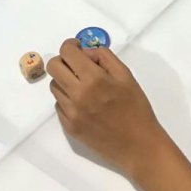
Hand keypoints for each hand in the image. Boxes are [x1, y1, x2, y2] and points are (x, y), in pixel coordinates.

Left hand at [48, 40, 166, 177]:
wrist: (138, 145)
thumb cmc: (136, 107)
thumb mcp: (126, 75)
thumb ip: (104, 57)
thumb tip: (85, 52)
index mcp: (93, 79)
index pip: (66, 52)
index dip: (71, 45)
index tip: (78, 48)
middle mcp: (76, 95)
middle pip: (53, 67)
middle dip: (64, 60)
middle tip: (78, 65)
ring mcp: (70, 113)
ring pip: (54, 86)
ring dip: (65, 80)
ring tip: (84, 86)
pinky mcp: (68, 127)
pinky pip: (59, 104)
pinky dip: (68, 98)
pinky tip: (85, 103)